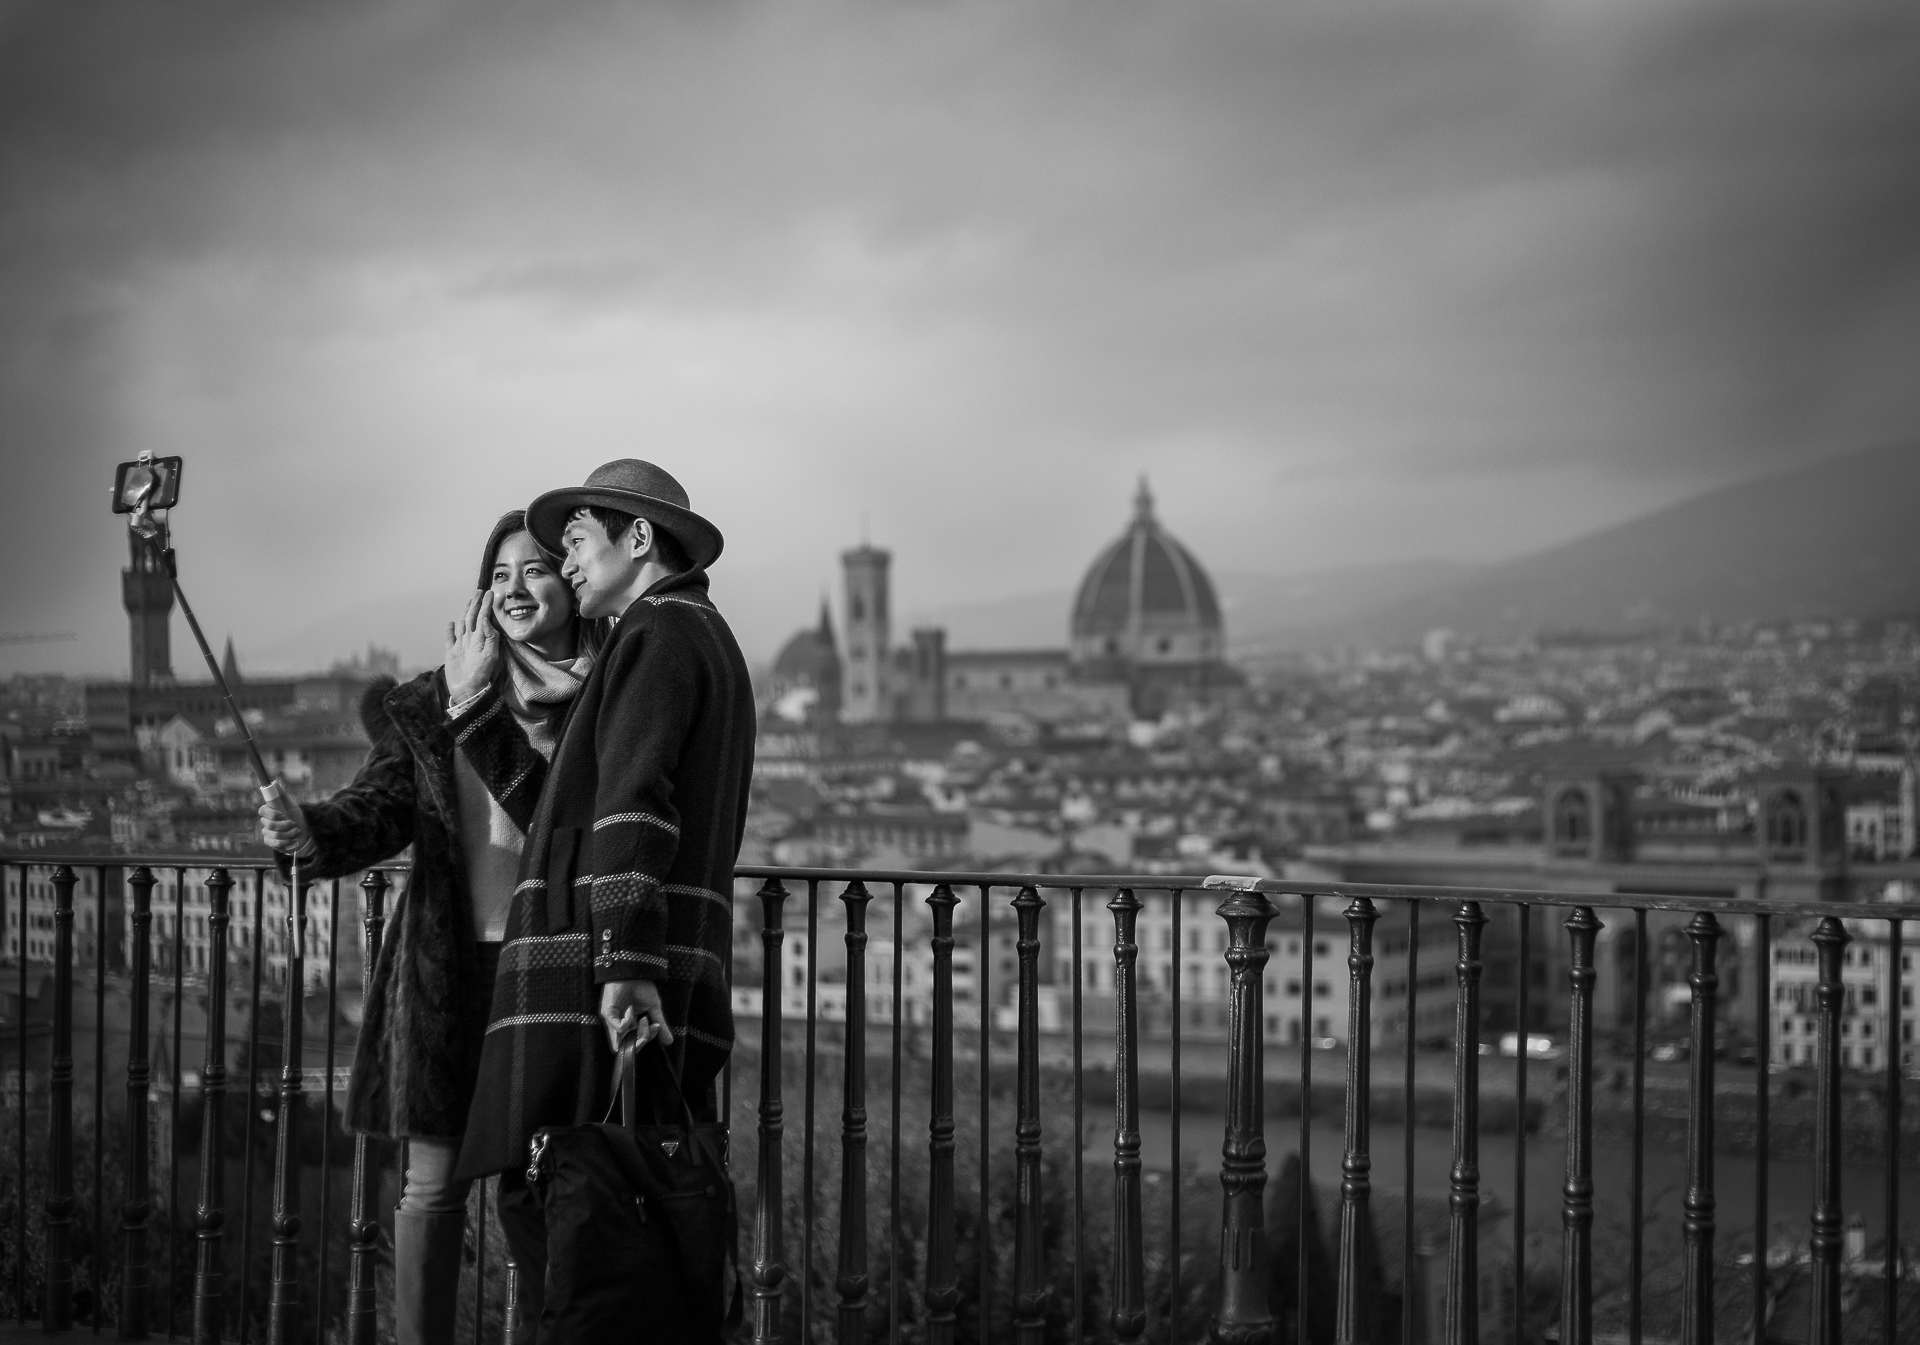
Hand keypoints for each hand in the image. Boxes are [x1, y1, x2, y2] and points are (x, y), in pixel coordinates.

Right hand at [257, 780, 315, 856]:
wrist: (305, 832)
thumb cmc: (296, 816)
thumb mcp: (291, 804)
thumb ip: (281, 794)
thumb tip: (273, 782)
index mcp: (269, 812)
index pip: (262, 811)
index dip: (273, 814)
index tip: (284, 814)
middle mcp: (266, 823)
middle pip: (269, 824)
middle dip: (285, 825)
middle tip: (294, 823)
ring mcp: (267, 834)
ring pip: (275, 834)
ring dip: (289, 833)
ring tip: (297, 831)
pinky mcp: (271, 843)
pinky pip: (276, 844)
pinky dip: (287, 841)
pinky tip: (293, 839)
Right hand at [445, 590, 502, 704]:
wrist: (467, 690)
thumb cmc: (481, 675)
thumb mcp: (490, 655)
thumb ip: (490, 637)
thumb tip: (485, 619)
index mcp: (480, 639)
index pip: (483, 617)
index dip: (486, 605)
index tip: (490, 593)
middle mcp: (470, 640)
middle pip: (473, 617)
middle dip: (476, 604)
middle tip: (480, 591)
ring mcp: (460, 646)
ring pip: (462, 624)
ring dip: (465, 612)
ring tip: (469, 602)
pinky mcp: (451, 653)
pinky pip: (449, 638)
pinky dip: (449, 630)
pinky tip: (450, 623)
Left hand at [600, 979, 673, 1053]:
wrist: (634, 972)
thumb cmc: (642, 987)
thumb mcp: (654, 1008)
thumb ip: (660, 1024)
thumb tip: (670, 1042)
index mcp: (631, 1024)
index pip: (637, 1040)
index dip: (647, 1038)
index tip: (656, 1026)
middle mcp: (620, 1024)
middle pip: (628, 1045)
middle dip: (642, 1041)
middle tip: (651, 1028)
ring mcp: (612, 1020)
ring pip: (621, 1041)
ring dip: (637, 1034)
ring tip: (644, 1020)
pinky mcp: (607, 1013)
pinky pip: (618, 1027)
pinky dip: (628, 1022)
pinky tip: (632, 1010)